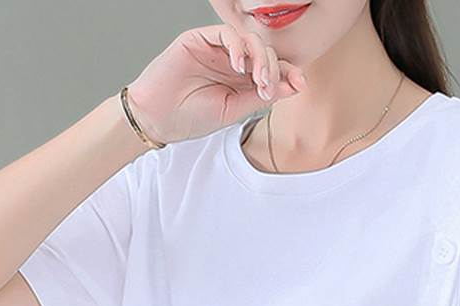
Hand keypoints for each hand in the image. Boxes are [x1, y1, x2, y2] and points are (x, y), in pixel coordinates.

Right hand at [126, 23, 306, 145]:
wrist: (159, 118)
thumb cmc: (192, 117)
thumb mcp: (234, 110)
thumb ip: (260, 96)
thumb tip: (294, 85)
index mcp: (242, 81)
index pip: (272, 69)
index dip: (288, 73)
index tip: (300, 84)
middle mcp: (232, 62)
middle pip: (266, 53)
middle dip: (274, 69)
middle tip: (268, 88)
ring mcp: (217, 50)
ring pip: (250, 41)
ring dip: (260, 58)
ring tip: (257, 79)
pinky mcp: (200, 39)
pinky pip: (227, 33)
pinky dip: (237, 47)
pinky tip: (237, 66)